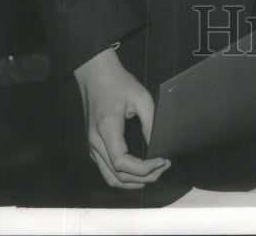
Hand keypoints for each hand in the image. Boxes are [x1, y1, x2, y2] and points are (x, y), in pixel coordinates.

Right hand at [74, 47, 170, 189]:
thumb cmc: (118, 82)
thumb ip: (150, 124)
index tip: (163, 160)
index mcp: (106, 129)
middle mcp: (95, 142)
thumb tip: (158, 147)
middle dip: (143, 178)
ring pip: (110, 178)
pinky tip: (139, 169)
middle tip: (164, 168)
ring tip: (154, 172)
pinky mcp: (93, 146)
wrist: (95, 74)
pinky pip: (106, 170)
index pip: (123, 163)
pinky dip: (123, 176)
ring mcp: (91, 146)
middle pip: (117, 176)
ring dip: (133, 181)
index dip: (145, 169)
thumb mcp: (141, 97)